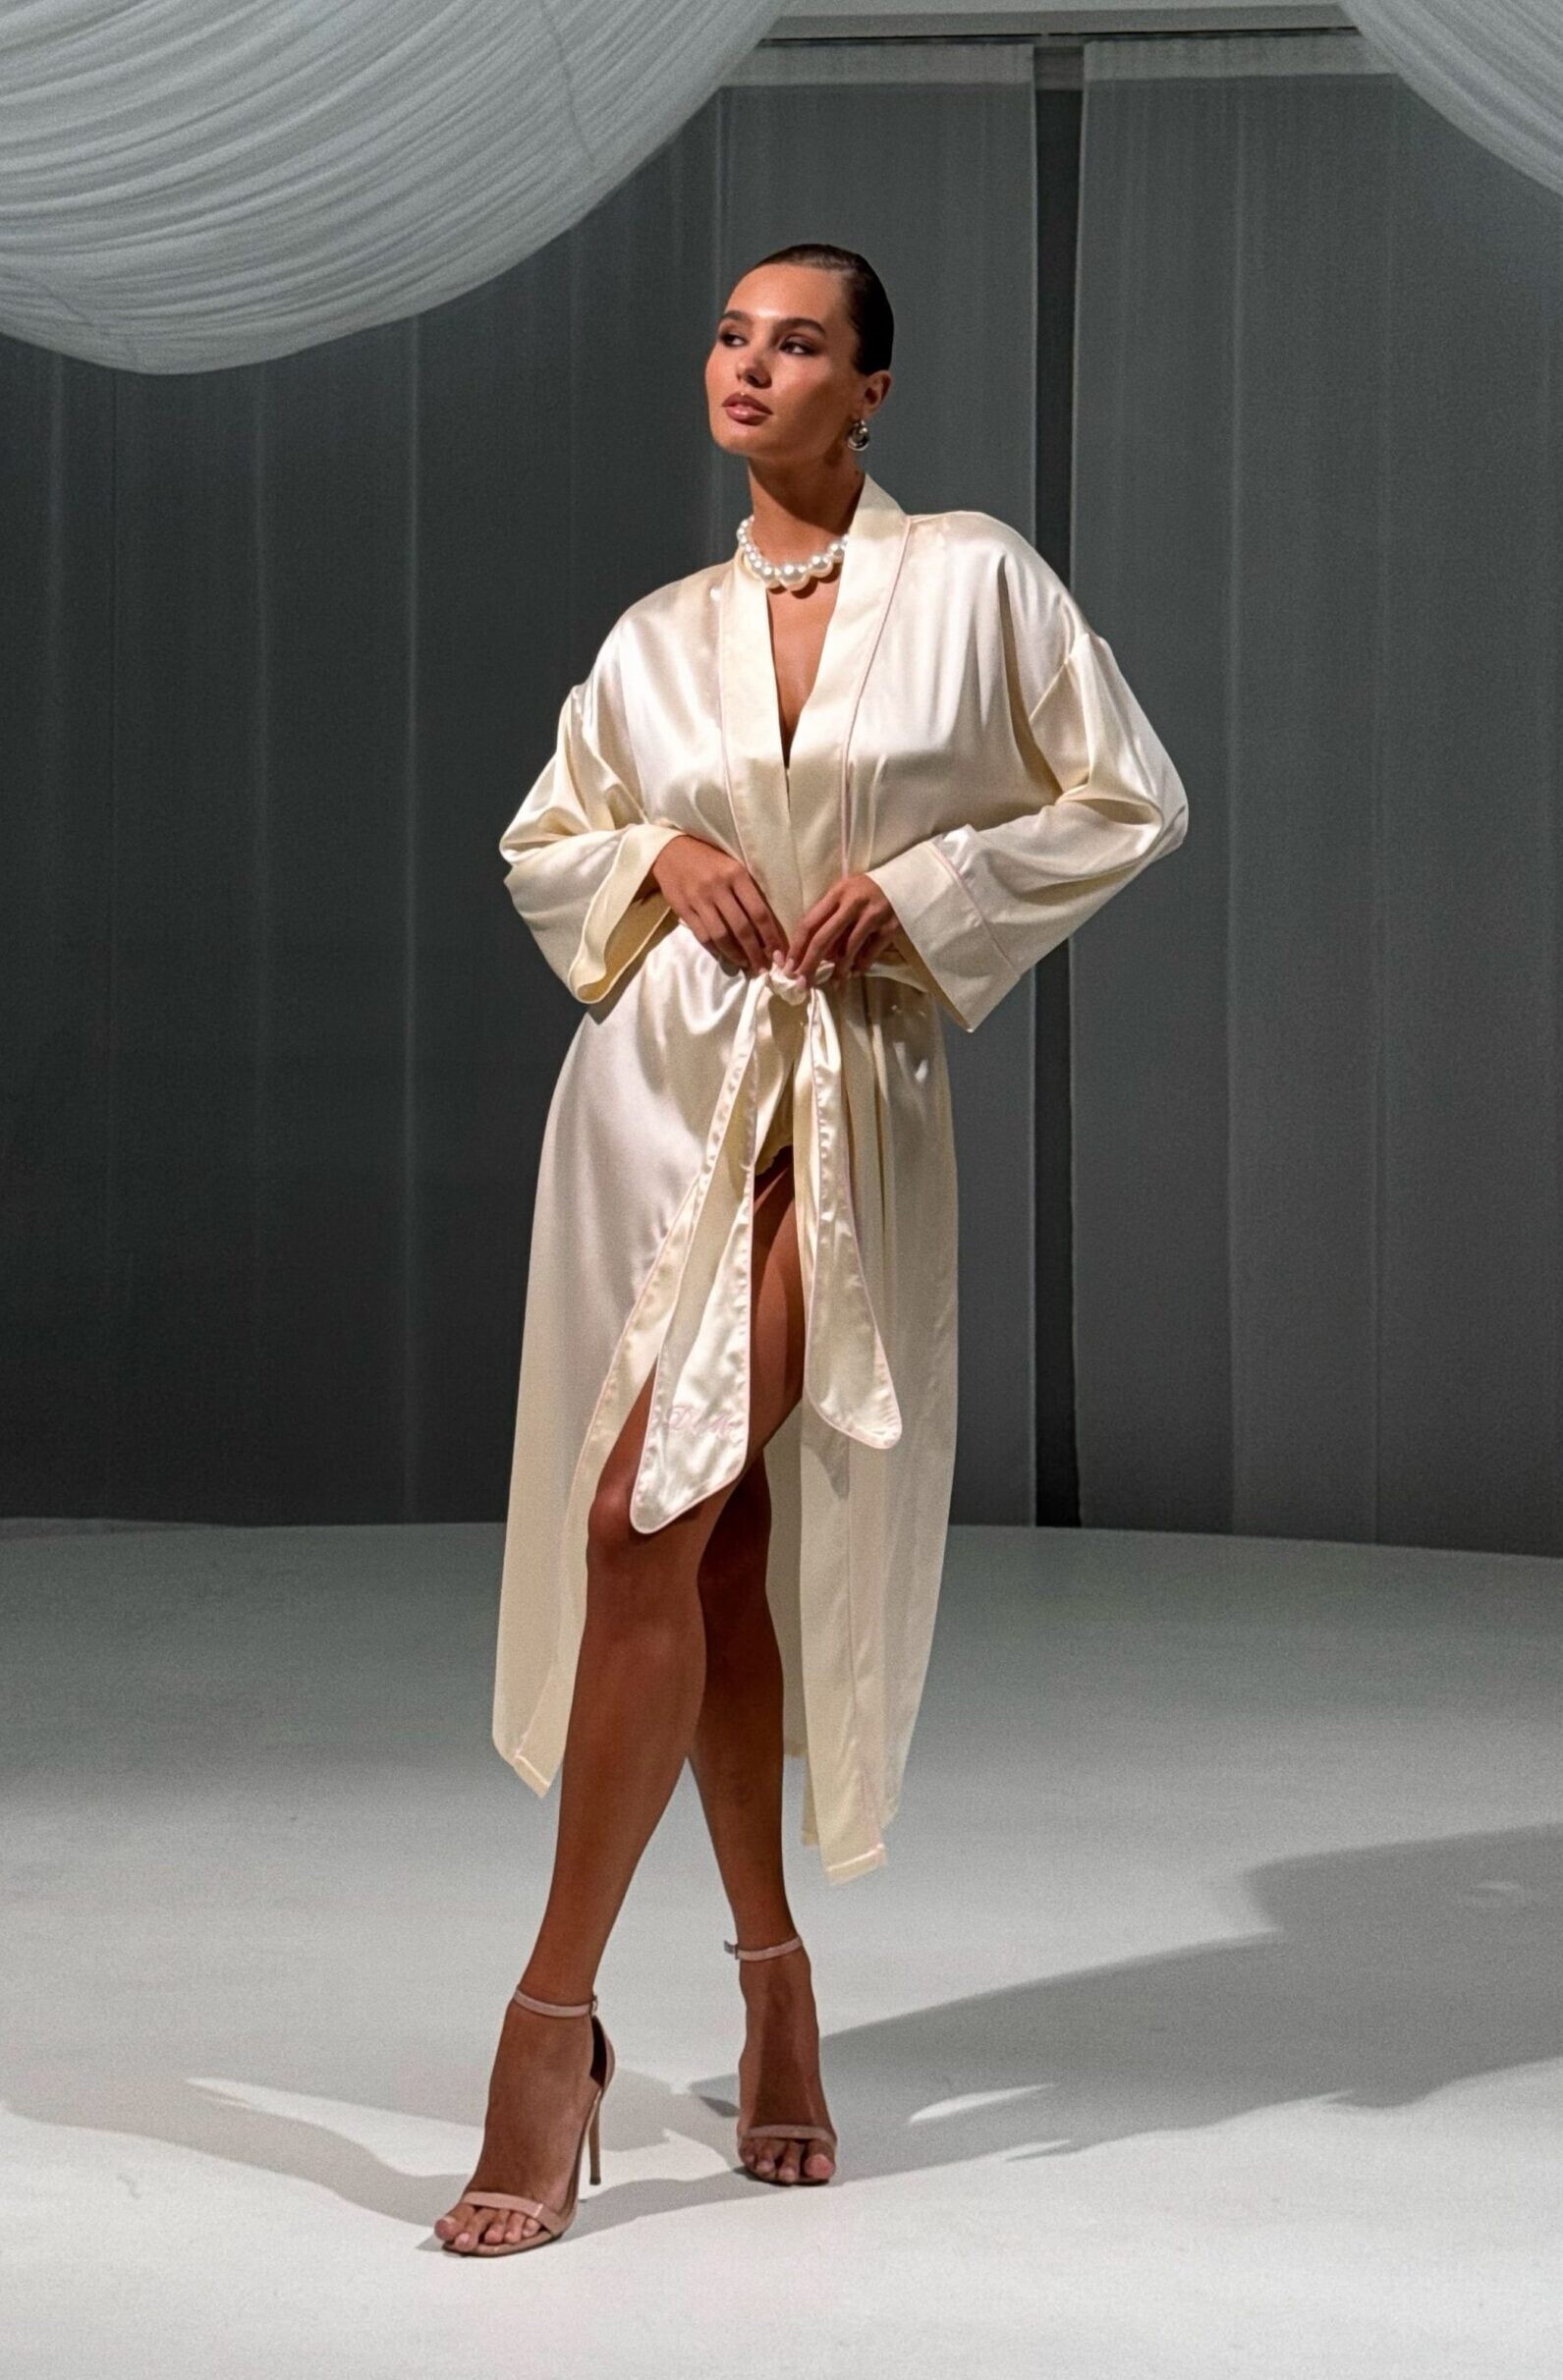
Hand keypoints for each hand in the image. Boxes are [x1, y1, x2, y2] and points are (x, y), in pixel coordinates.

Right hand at [648, 833, 786, 976]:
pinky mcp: (683, 909)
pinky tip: (725, 955)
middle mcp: (718, 888)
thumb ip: (747, 891)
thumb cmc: (708, 858)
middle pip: (742, 928)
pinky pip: (702, 935)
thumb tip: (764, 925)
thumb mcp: (732, 866)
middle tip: (763, 967)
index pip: (759, 912)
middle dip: (755, 952)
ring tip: (746, 963)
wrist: (671, 850)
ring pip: (721, 936)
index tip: (778, 953)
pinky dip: (715, 949)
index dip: (771, 936)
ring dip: (736, 954)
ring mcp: (699, 899)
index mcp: (736, 875)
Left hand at [781, 873, 902, 984]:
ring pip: (848, 950)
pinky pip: (870, 953)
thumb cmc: (867, 890)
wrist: (905, 881)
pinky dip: (861, 966)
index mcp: (837, 893)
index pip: (810, 922)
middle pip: (823, 939)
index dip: (797, 947)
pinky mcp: (889, 927)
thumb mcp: (845, 893)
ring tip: (833, 983)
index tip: (789, 966)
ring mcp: (873, 916)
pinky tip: (855, 972)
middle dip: (810, 964)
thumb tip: (818, 953)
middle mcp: (853, 903)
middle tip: (802, 983)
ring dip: (838, 970)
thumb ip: (829, 916)